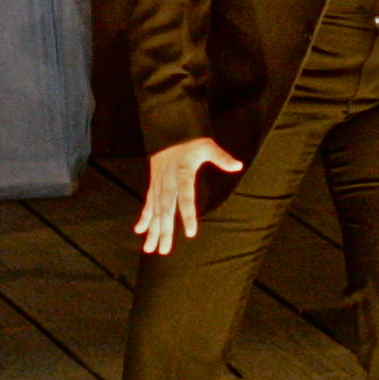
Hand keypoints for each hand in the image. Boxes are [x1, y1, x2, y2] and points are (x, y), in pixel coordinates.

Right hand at [134, 138, 242, 254]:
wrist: (168, 128)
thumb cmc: (190, 139)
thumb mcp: (207, 146)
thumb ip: (221, 157)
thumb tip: (238, 165)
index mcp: (181, 173)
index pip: (185, 197)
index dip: (187, 214)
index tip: (190, 232)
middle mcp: (167, 182)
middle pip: (165, 210)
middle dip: (164, 231)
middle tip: (164, 251)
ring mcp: (159, 184)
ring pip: (154, 210)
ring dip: (152, 230)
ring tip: (150, 249)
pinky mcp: (154, 183)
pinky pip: (148, 203)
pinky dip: (144, 217)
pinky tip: (140, 231)